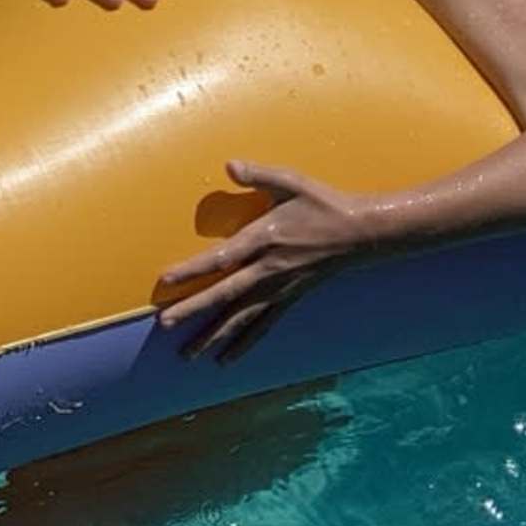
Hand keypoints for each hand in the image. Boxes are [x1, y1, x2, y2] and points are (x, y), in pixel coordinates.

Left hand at [155, 161, 377, 360]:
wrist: (361, 233)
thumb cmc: (322, 204)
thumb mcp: (291, 182)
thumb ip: (259, 175)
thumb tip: (229, 165)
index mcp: (264, 239)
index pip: (221, 258)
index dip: (193, 270)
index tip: (166, 280)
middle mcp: (269, 270)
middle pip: (225, 294)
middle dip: (193, 309)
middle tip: (164, 324)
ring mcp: (280, 289)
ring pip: (241, 317)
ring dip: (213, 336)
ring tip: (187, 355)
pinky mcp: (289, 299)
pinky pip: (263, 326)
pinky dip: (243, 344)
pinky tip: (226, 360)